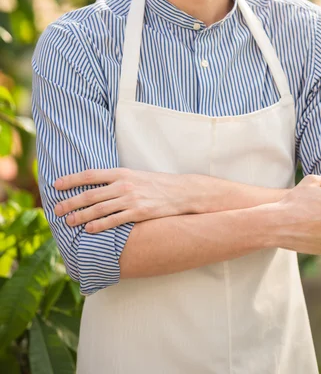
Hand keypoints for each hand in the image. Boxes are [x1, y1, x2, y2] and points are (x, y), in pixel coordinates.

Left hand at [53, 168, 191, 232]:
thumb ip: (116, 180)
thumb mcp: (135, 176)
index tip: (56, 185)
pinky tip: (88, 230)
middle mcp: (124, 185)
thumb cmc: (156, 184)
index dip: (71, 180)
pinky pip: (114, 220)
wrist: (181, 192)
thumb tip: (94, 186)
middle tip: (56, 209)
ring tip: (68, 221)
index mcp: (122, 173)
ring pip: (99, 209)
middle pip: (90, 194)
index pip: (90, 175)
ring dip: (81, 216)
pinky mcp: (139, 213)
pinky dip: (99, 225)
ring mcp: (131, 199)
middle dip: (71, 202)